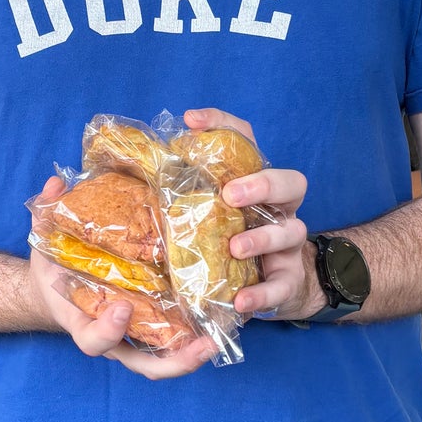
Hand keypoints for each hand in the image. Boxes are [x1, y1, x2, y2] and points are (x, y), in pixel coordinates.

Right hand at [28, 174, 217, 379]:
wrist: (54, 290)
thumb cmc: (52, 269)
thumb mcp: (43, 242)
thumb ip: (46, 215)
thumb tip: (56, 185)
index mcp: (81, 321)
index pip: (92, 340)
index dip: (107, 330)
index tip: (123, 307)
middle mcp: (110, 336)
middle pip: (142, 365)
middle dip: (174, 362)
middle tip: (203, 346)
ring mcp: (132, 337)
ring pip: (163, 361)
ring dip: (193, 355)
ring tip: (221, 339)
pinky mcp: (149, 328)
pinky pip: (173, 343)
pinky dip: (196, 338)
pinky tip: (221, 320)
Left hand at [179, 108, 319, 321]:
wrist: (263, 291)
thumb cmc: (224, 244)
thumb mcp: (203, 215)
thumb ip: (179, 194)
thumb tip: (128, 168)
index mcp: (254, 186)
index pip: (246, 143)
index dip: (222, 124)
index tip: (191, 120)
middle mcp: (277, 210)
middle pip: (292, 182)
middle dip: (263, 183)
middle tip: (230, 194)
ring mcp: (286, 246)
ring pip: (291, 231)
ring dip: (261, 237)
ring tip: (234, 247)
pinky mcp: (286, 281)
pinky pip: (281, 287)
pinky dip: (262, 294)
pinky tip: (241, 300)